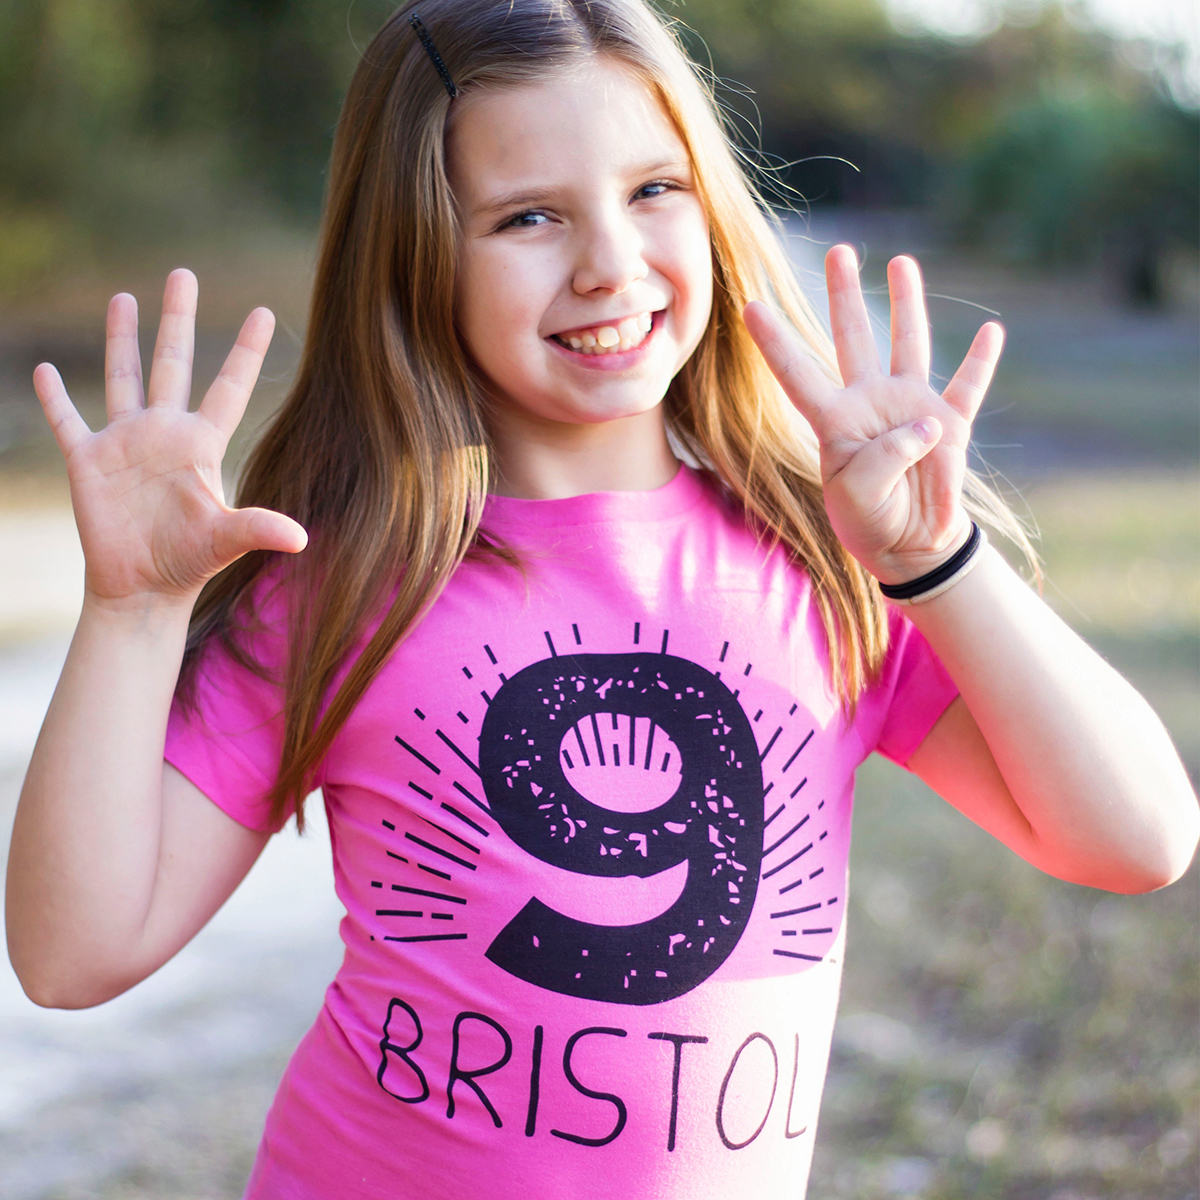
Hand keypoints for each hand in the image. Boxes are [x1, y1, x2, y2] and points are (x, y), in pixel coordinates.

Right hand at [33, 269, 306, 610]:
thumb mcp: (225, 541)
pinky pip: (68, 421)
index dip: (244, 350)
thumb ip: (258, 528)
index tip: (264, 311)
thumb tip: (302, 538)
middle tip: (183, 274)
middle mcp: (164, 433)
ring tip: (124, 297)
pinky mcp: (88, 462)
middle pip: (172, 363)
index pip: (228, 386)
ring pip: (123, 376)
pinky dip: (55, 397)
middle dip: (177, 319)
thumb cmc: (188, 564)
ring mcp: (125, 443)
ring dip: (121, 338)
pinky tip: (45, 370)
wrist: (141, 588)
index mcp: (201, 444)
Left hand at [744, 246, 1002, 584]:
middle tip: (839, 250)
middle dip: (844, 295)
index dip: (775, 342)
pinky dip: (980, 361)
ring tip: (900, 262)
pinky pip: (968, 387)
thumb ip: (886, 458)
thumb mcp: (860, 496)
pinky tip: (992, 331)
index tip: (749, 305)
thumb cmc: (870, 520)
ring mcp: (911, 409)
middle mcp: (869, 404)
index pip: (797, 373)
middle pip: (853, 339)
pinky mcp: (949, 425)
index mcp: (834, 421)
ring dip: (907, 303)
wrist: (909, 544)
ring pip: (908, 344)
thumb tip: (926, 424)